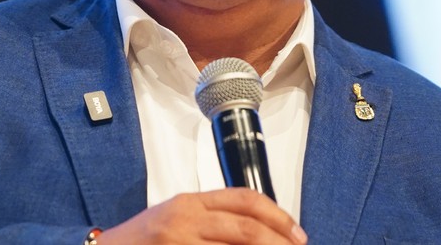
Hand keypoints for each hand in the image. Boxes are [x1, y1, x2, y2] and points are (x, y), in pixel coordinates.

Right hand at [99, 188, 306, 244]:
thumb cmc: (142, 241)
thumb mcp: (177, 218)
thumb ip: (213, 219)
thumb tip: (260, 232)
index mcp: (190, 202)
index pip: (245, 199)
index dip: (278, 216)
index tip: (297, 234)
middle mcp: (185, 219)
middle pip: (247, 227)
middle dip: (279, 242)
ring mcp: (179, 243)